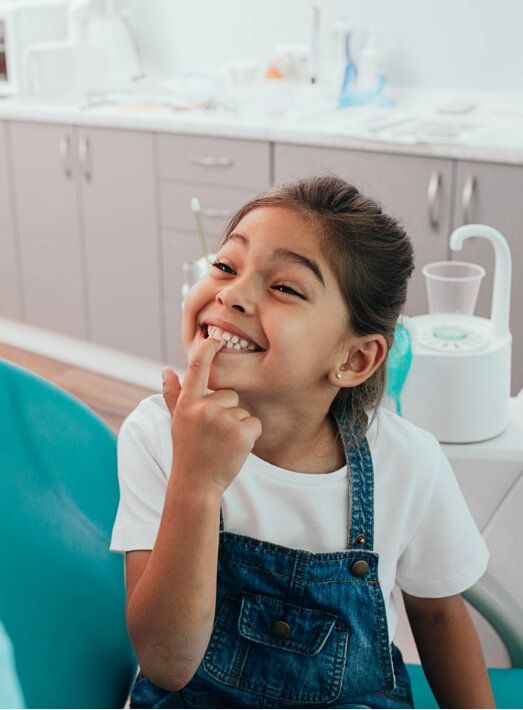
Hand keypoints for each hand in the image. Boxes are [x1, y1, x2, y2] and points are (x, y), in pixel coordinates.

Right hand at [162, 336, 261, 495]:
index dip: (208, 348)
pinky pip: (254, 423)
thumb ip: (173, 394)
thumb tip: (165, 370)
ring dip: (237, 426)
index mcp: (188, 402)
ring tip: (221, 443)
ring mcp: (223, 420)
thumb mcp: (177, 420)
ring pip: (243, 411)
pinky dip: (249, 436)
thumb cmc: (187, 450)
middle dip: (227, 412)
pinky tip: (234, 448)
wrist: (196, 484)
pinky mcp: (241, 432)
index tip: (216, 336)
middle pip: (230, 394)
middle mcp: (203, 407)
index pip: (197, 367)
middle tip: (213, 435)